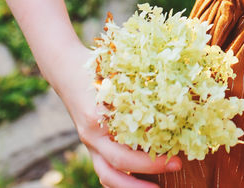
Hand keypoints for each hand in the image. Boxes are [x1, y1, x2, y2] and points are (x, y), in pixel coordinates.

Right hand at [53, 43, 183, 187]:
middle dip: (148, 171)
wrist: (66, 70)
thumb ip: (139, 92)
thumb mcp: (118, 76)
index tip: (176, 156)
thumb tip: (177, 102)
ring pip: (106, 175)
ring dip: (131, 187)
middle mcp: (92, 135)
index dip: (151, 158)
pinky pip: (105, 168)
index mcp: (98, 118)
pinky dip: (122, 179)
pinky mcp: (92, 144)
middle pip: (117, 166)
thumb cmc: (97, 68)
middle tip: (177, 166)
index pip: (125, 148)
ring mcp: (90, 142)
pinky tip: (142, 180)